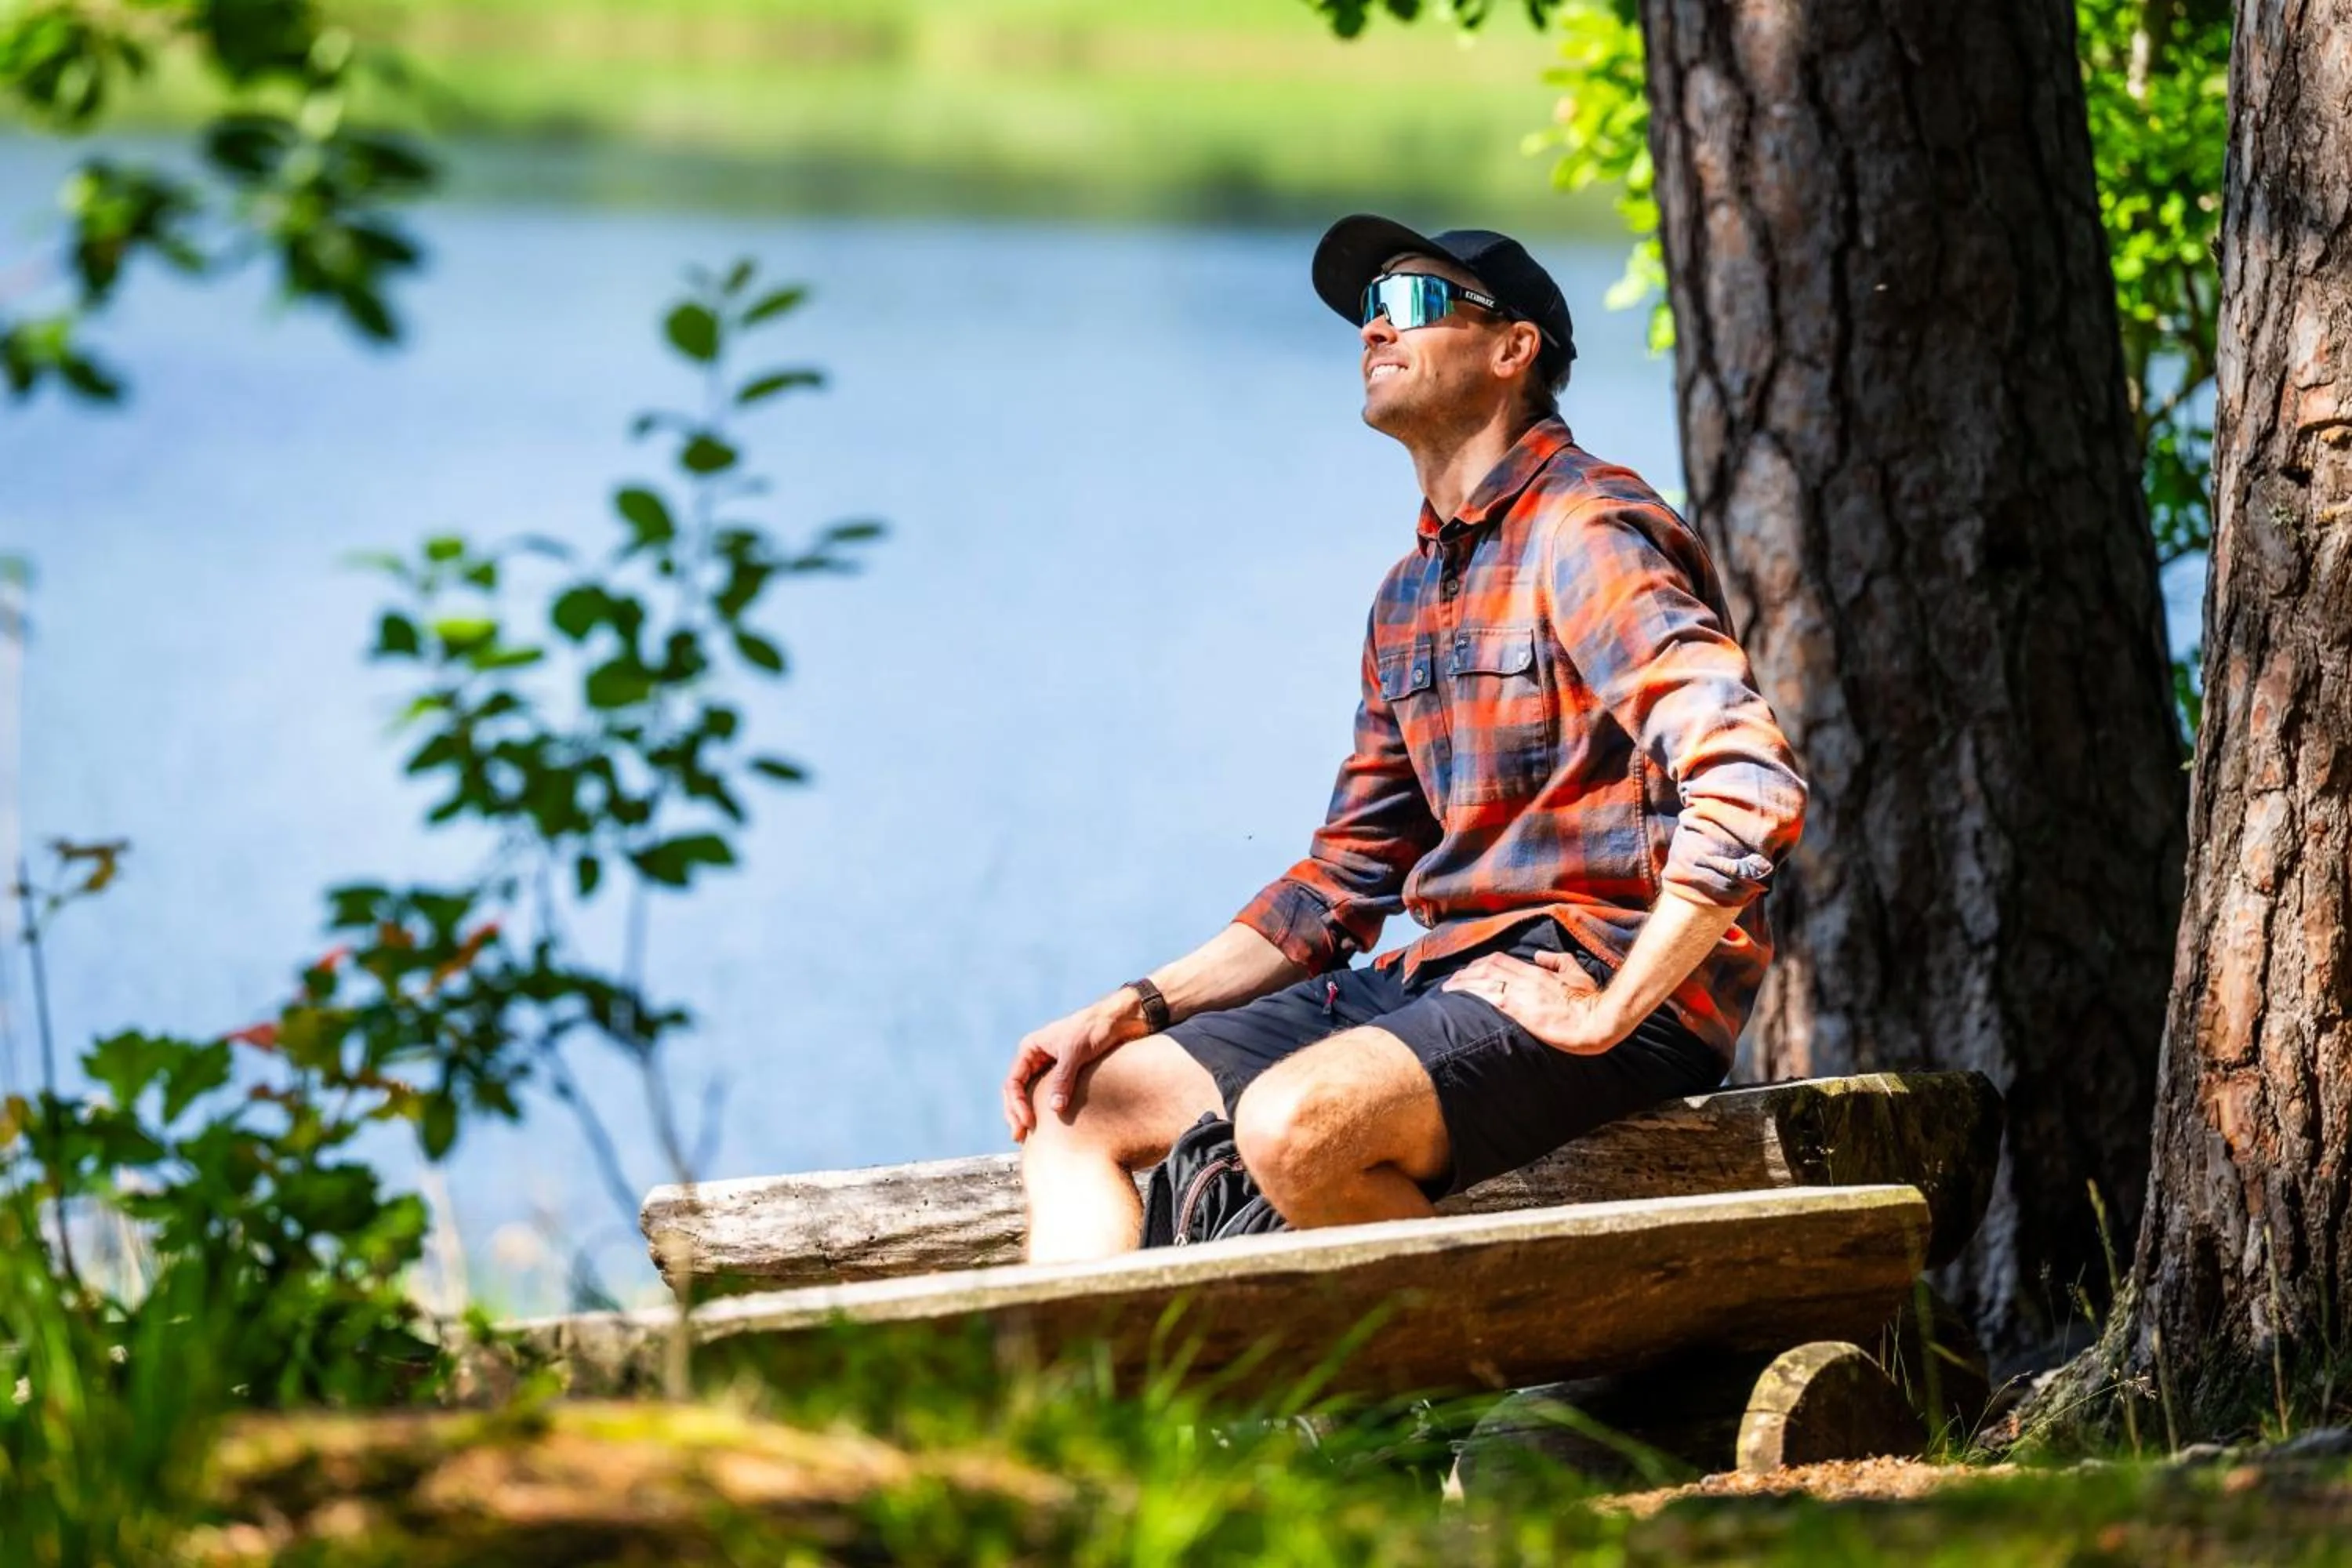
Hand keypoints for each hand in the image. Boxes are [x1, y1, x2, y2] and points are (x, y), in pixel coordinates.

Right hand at [1001, 992, 1144, 1142]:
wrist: (1119, 1020)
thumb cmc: (1095, 1029)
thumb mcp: (1075, 1052)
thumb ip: (1063, 1079)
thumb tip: (1055, 1109)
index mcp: (1031, 1048)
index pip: (1013, 1082)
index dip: (1016, 1105)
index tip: (1027, 1122)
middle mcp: (1036, 1058)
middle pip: (1016, 1091)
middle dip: (1015, 1114)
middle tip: (1019, 1137)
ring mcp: (1049, 1067)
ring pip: (1029, 1095)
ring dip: (1026, 1114)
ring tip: (1028, 1136)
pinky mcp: (1065, 1075)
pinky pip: (1048, 1095)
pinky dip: (1044, 1110)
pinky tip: (1048, 1126)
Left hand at [1440, 951, 1629, 1055]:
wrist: (1596, 1022)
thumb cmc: (1590, 1001)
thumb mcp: (1577, 973)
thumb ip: (1558, 961)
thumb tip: (1539, 955)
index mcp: (1537, 971)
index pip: (1500, 960)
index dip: (1480, 964)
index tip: (1469, 970)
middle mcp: (1525, 979)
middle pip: (1486, 968)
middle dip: (1466, 973)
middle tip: (1452, 981)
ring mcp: (1521, 994)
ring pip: (1483, 980)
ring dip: (1462, 983)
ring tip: (1447, 990)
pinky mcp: (1520, 1012)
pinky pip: (1489, 998)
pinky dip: (1471, 995)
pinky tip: (1458, 998)